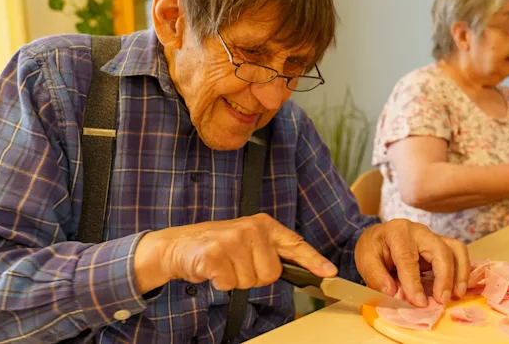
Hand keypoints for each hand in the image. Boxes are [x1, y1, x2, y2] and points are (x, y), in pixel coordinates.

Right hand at [133, 213, 337, 293]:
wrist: (179, 245)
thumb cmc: (218, 245)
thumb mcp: (248, 240)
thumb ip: (272, 251)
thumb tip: (303, 269)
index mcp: (264, 225)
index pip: (294, 244)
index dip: (314, 260)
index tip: (330, 272)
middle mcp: (252, 228)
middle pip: (271, 273)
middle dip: (254, 276)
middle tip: (237, 264)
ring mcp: (233, 240)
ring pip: (251, 281)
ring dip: (236, 280)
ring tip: (224, 264)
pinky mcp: (215, 254)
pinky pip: (230, 284)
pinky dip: (220, 283)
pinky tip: (213, 269)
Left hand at [354, 219, 469, 306]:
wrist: (380, 237)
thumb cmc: (374, 248)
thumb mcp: (365, 258)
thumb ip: (376, 276)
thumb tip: (393, 293)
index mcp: (398, 232)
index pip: (408, 258)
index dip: (414, 282)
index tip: (419, 303)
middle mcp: (419, 231)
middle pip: (439, 250)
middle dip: (443, 277)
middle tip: (442, 300)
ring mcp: (433, 237)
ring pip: (455, 249)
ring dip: (460, 273)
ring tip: (457, 294)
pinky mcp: (442, 245)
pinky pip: (458, 253)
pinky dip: (463, 270)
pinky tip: (459, 288)